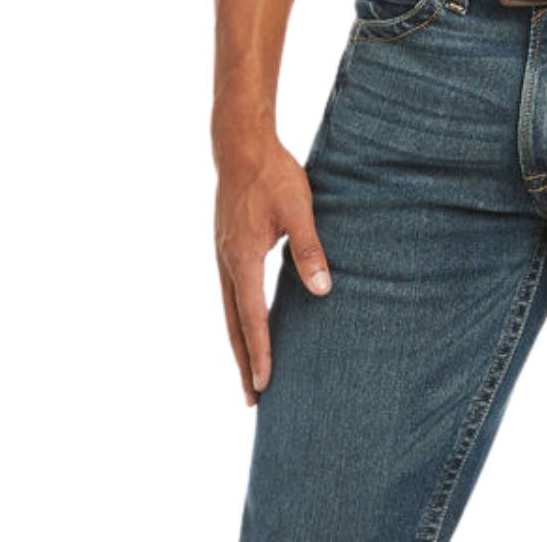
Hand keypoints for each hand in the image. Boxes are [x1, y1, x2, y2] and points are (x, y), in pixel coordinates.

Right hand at [214, 130, 331, 404]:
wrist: (241, 145)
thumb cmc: (273, 175)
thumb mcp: (298, 209)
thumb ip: (309, 249)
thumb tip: (322, 290)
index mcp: (243, 259)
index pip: (252, 318)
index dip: (260, 353)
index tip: (262, 386)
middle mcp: (228, 264)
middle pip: (234, 325)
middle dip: (244, 362)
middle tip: (251, 400)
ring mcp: (224, 257)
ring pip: (229, 312)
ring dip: (240, 344)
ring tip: (249, 373)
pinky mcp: (227, 247)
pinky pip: (231, 294)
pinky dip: (238, 319)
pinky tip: (249, 325)